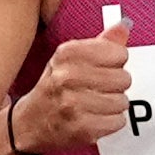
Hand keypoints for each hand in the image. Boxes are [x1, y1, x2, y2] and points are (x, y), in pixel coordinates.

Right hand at [13, 31, 128, 154]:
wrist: (30, 123)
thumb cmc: (55, 88)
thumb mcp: (70, 59)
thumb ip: (100, 43)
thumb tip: (124, 26)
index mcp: (67, 54)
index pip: (118, 53)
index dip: (115, 62)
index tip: (103, 67)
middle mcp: (68, 77)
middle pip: (124, 78)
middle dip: (115, 85)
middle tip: (97, 89)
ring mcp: (74, 103)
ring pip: (122, 101)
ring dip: (113, 105)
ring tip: (94, 104)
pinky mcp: (83, 127)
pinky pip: (118, 121)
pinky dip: (110, 122)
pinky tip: (94, 118)